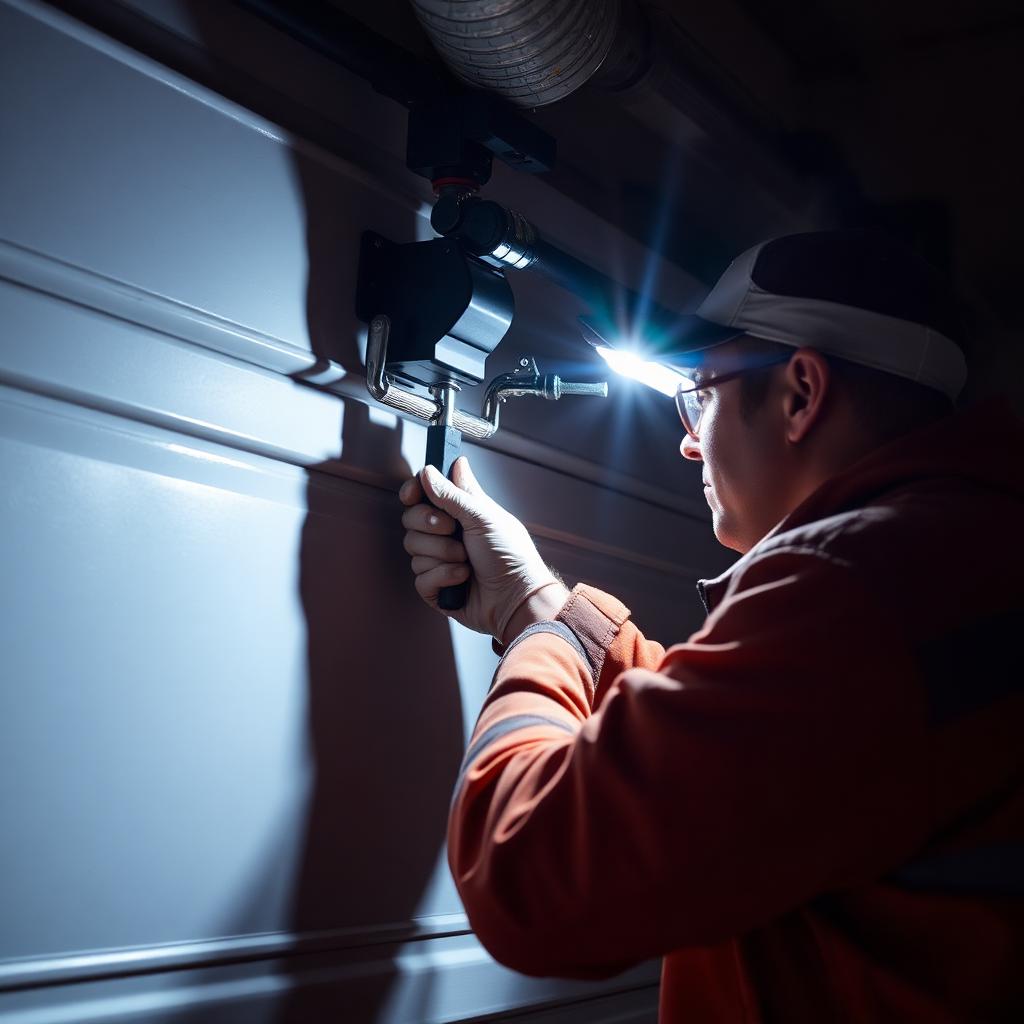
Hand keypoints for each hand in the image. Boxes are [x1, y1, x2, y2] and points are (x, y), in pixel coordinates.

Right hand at [399, 457, 568, 641]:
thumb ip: (453, 493)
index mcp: (459, 511)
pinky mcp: (435, 586)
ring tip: (466, 559)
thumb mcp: (483, 516)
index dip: (414, 491)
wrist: (517, 597)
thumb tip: (430, 470)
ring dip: (442, 553)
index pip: (423, 493)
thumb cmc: (511, 554)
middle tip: (452, 529)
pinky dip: (443, 576)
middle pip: (411, 518)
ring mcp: (438, 559)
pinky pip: (420, 576)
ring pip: (413, 547)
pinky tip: (463, 578)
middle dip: (430, 524)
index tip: (413, 495)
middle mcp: (446, 533)